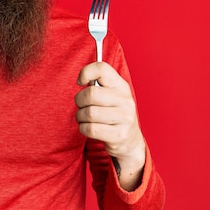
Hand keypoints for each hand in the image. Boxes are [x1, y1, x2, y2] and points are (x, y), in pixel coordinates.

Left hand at [75, 62, 145, 189]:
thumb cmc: (113, 113)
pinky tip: (88, 128)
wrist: (130, 141)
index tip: (80, 82)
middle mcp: (125, 100)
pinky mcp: (119, 135)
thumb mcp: (110, 94)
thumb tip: (81, 79)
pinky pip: (90, 129)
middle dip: (79, 101)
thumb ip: (97, 82)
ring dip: (80, 117)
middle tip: (81, 106)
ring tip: (85, 118)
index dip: (86, 72)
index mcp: (121, 86)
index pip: (102, 68)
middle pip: (90, 94)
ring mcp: (125, 118)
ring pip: (88, 113)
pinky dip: (83, 128)